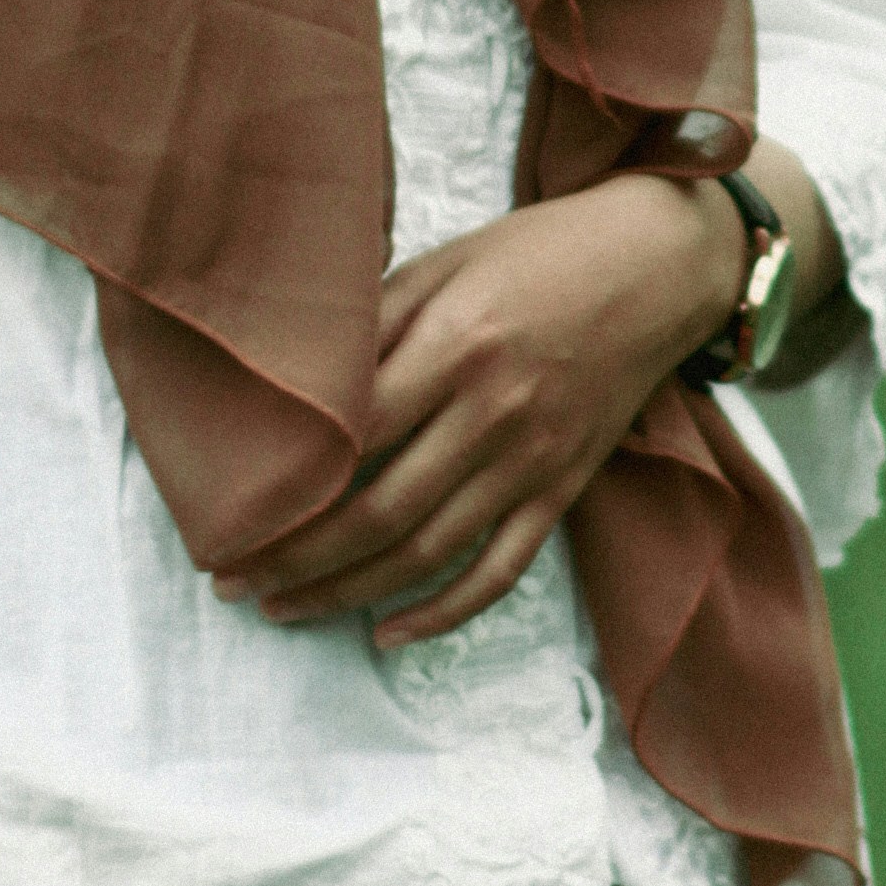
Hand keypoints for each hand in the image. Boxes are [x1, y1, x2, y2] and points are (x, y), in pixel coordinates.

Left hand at [215, 173, 743, 647]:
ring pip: (428, 552)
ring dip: (348, 592)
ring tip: (284, 607)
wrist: (660, 265)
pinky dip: (444, 612)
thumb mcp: (446, 260)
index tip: (225, 512)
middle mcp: (492, 412)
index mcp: (455, 345)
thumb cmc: (540, 252)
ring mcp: (531, 460)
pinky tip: (389, 633)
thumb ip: (372, 319)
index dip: (282, 487)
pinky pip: (500, 569)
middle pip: (378, 512)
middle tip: (231, 580)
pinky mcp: (562, 488)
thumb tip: (293, 377)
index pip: (349, 438)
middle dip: (295, 558)